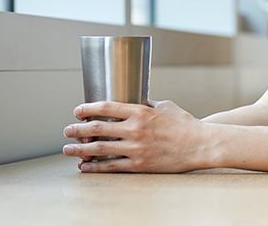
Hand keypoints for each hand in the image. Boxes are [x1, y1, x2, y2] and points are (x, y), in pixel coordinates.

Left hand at [62, 99, 210, 172]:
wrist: (201, 145)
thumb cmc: (184, 124)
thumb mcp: (165, 106)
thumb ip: (146, 104)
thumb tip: (131, 100)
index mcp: (140, 111)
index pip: (106, 107)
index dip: (88, 108)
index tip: (77, 110)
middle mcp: (135, 129)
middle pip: (98, 128)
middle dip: (77, 129)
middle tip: (66, 130)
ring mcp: (136, 148)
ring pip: (100, 149)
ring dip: (80, 149)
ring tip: (68, 150)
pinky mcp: (140, 165)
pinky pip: (112, 167)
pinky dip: (95, 167)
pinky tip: (85, 166)